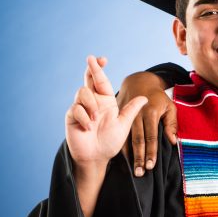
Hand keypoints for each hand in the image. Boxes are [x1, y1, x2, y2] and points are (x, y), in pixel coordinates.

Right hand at [65, 56, 147, 170]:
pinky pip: (76, 109)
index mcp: (105, 101)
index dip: (99, 69)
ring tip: (95, 119)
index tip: (102, 59)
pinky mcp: (72, 116)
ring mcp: (81, 108)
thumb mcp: (124, 124)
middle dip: (91, 69)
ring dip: (90, 104)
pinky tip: (88, 127)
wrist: (97, 157)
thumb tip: (145, 97)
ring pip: (82, 92)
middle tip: (92, 59)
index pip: (101, 81)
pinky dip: (84, 117)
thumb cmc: (110, 142)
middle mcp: (92, 101)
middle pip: (88, 80)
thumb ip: (132, 110)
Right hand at [117, 71, 176, 176]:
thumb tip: (173, 141)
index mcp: (150, 113)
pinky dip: (119, 148)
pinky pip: (118, 135)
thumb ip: (171, 124)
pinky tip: (121, 160)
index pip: (151, 137)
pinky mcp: (117, 117)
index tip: (151, 166)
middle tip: (140, 173)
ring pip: (125, 139)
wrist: (138, 82)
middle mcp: (136, 116)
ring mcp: (125, 116)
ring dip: (128, 156)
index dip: (151, 152)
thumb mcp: (169, 106)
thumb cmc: (158, 97)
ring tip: (131, 170)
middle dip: (139, 158)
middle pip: (137, 140)